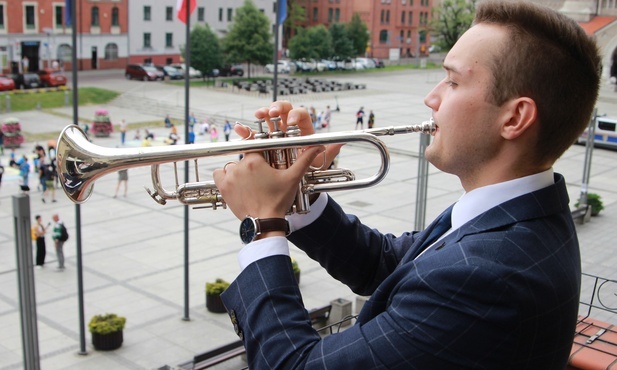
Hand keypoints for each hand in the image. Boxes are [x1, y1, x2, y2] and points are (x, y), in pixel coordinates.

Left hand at [213, 101, 333, 219]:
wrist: (264, 222)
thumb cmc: (278, 201)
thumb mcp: (293, 178)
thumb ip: (304, 160)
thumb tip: (317, 146)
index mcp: (254, 161)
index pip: (256, 146)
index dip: (262, 153)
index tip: (266, 160)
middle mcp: (239, 166)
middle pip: (245, 157)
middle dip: (253, 164)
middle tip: (262, 177)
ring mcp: (229, 177)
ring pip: (232, 165)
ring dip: (239, 170)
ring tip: (250, 182)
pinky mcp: (223, 188)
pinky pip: (219, 174)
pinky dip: (225, 176)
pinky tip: (236, 182)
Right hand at [234, 101, 342, 169]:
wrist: (294, 187)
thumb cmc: (307, 173)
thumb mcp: (318, 165)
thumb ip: (328, 153)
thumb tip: (341, 144)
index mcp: (303, 130)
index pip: (300, 115)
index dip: (296, 114)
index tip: (293, 122)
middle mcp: (289, 128)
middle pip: (283, 110)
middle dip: (278, 108)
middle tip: (274, 113)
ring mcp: (274, 134)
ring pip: (268, 118)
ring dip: (263, 113)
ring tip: (259, 115)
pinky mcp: (262, 144)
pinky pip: (253, 135)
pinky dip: (246, 130)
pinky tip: (241, 129)